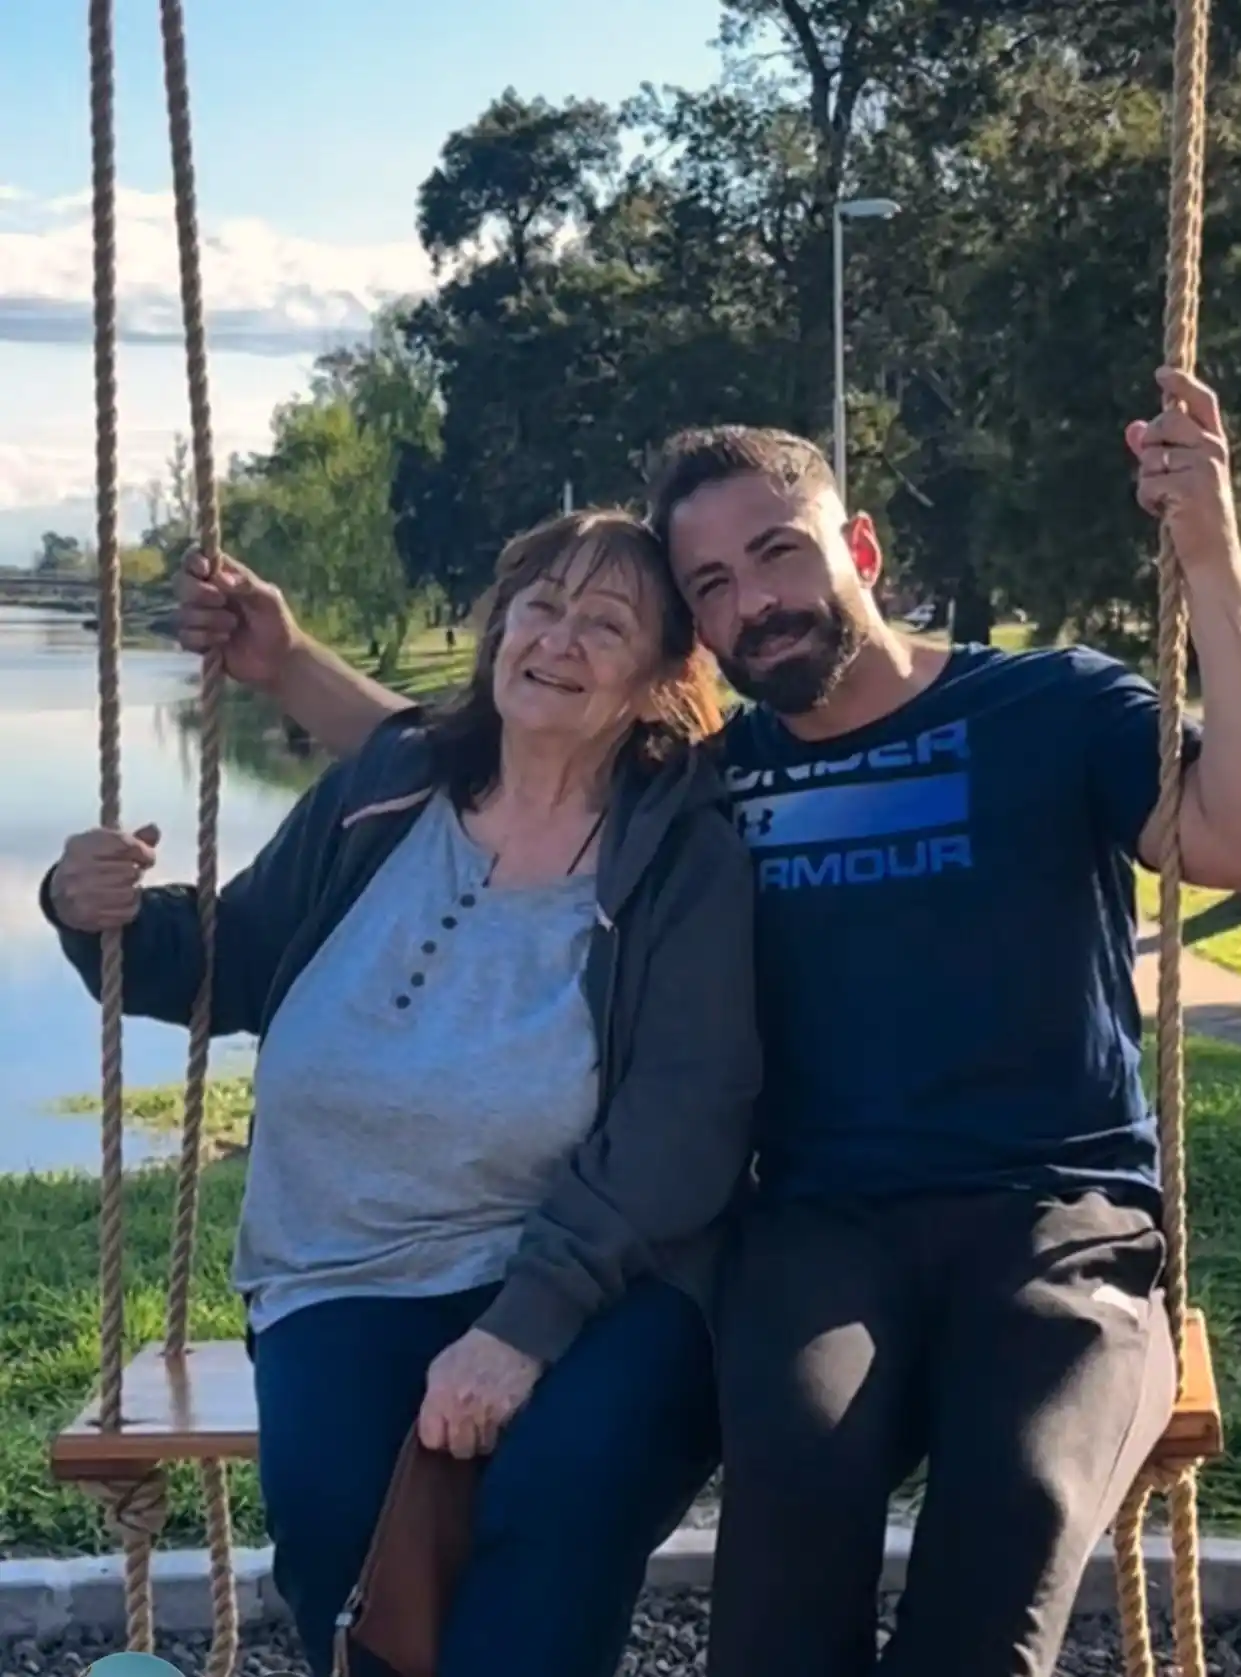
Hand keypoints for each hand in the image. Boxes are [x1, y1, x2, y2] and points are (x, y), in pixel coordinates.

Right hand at [49, 824, 160, 932]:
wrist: (61, 895)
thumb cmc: (92, 864)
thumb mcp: (107, 844)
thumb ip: (133, 837)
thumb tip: (154, 828)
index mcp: (80, 845)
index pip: (124, 844)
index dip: (143, 851)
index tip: (147, 857)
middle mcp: (76, 868)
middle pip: (130, 871)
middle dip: (137, 872)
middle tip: (132, 873)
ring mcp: (79, 893)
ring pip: (130, 892)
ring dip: (135, 890)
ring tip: (126, 886)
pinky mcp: (87, 915)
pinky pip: (127, 912)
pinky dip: (131, 907)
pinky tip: (122, 901)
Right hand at [175, 549, 302, 691]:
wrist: (279, 661)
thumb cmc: (277, 623)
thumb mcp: (269, 598)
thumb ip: (247, 584)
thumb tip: (219, 578)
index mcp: (222, 577)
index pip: (193, 559)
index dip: (193, 560)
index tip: (205, 570)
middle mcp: (205, 594)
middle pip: (179, 582)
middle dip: (197, 592)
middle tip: (221, 601)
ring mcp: (199, 618)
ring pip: (181, 612)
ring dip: (207, 619)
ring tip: (232, 626)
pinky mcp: (197, 642)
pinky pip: (184, 636)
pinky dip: (203, 638)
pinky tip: (223, 640)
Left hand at [417, 1328, 542, 1459]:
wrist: (508, 1340)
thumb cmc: (470, 1352)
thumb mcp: (440, 1368)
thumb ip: (434, 1396)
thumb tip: (433, 1420)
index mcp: (439, 1397)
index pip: (431, 1440)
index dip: (438, 1439)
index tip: (443, 1434)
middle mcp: (460, 1410)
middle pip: (459, 1450)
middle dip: (462, 1444)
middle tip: (466, 1432)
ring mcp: (484, 1415)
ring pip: (482, 1447)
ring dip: (483, 1439)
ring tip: (485, 1424)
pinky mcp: (506, 1416)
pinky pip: (500, 1437)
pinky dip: (499, 1431)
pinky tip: (498, 1417)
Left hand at [1126, 367, 1240, 574]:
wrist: (1213, 555)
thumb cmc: (1192, 515)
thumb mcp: (1174, 477)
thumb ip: (1156, 451)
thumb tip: (1133, 428)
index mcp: (1214, 442)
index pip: (1201, 402)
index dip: (1182, 384)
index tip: (1160, 373)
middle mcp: (1214, 448)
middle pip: (1166, 421)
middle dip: (1150, 443)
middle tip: (1159, 472)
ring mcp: (1205, 466)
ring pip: (1151, 457)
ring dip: (1147, 482)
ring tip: (1167, 501)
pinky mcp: (1190, 487)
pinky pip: (1147, 483)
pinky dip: (1147, 501)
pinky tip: (1165, 512)